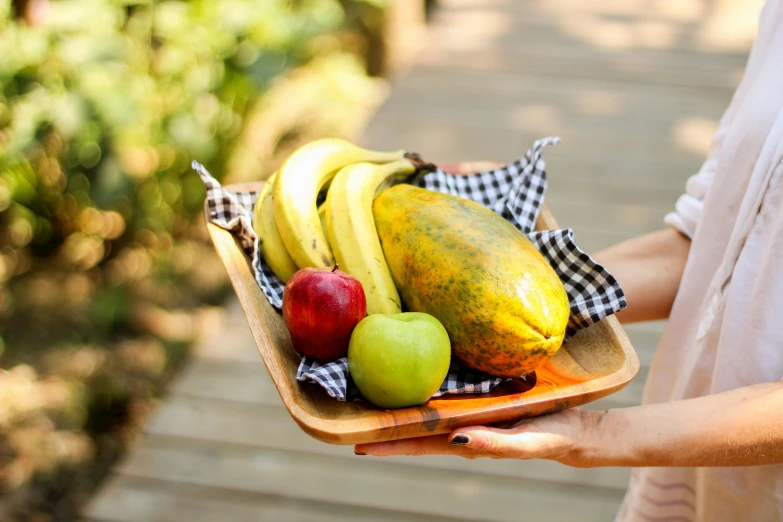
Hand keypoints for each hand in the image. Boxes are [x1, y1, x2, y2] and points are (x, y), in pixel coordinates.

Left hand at [354, 407, 605, 467]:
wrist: (576, 429)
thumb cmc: (550, 438)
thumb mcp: (525, 442)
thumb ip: (493, 444)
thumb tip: (454, 439)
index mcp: (464, 441)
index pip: (417, 442)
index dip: (387, 442)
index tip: (356, 440)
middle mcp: (459, 427)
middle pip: (413, 427)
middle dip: (384, 423)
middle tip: (351, 413)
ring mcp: (468, 412)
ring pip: (426, 409)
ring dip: (400, 404)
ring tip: (374, 392)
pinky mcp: (480, 398)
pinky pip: (446, 392)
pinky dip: (426, 387)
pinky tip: (418, 373)